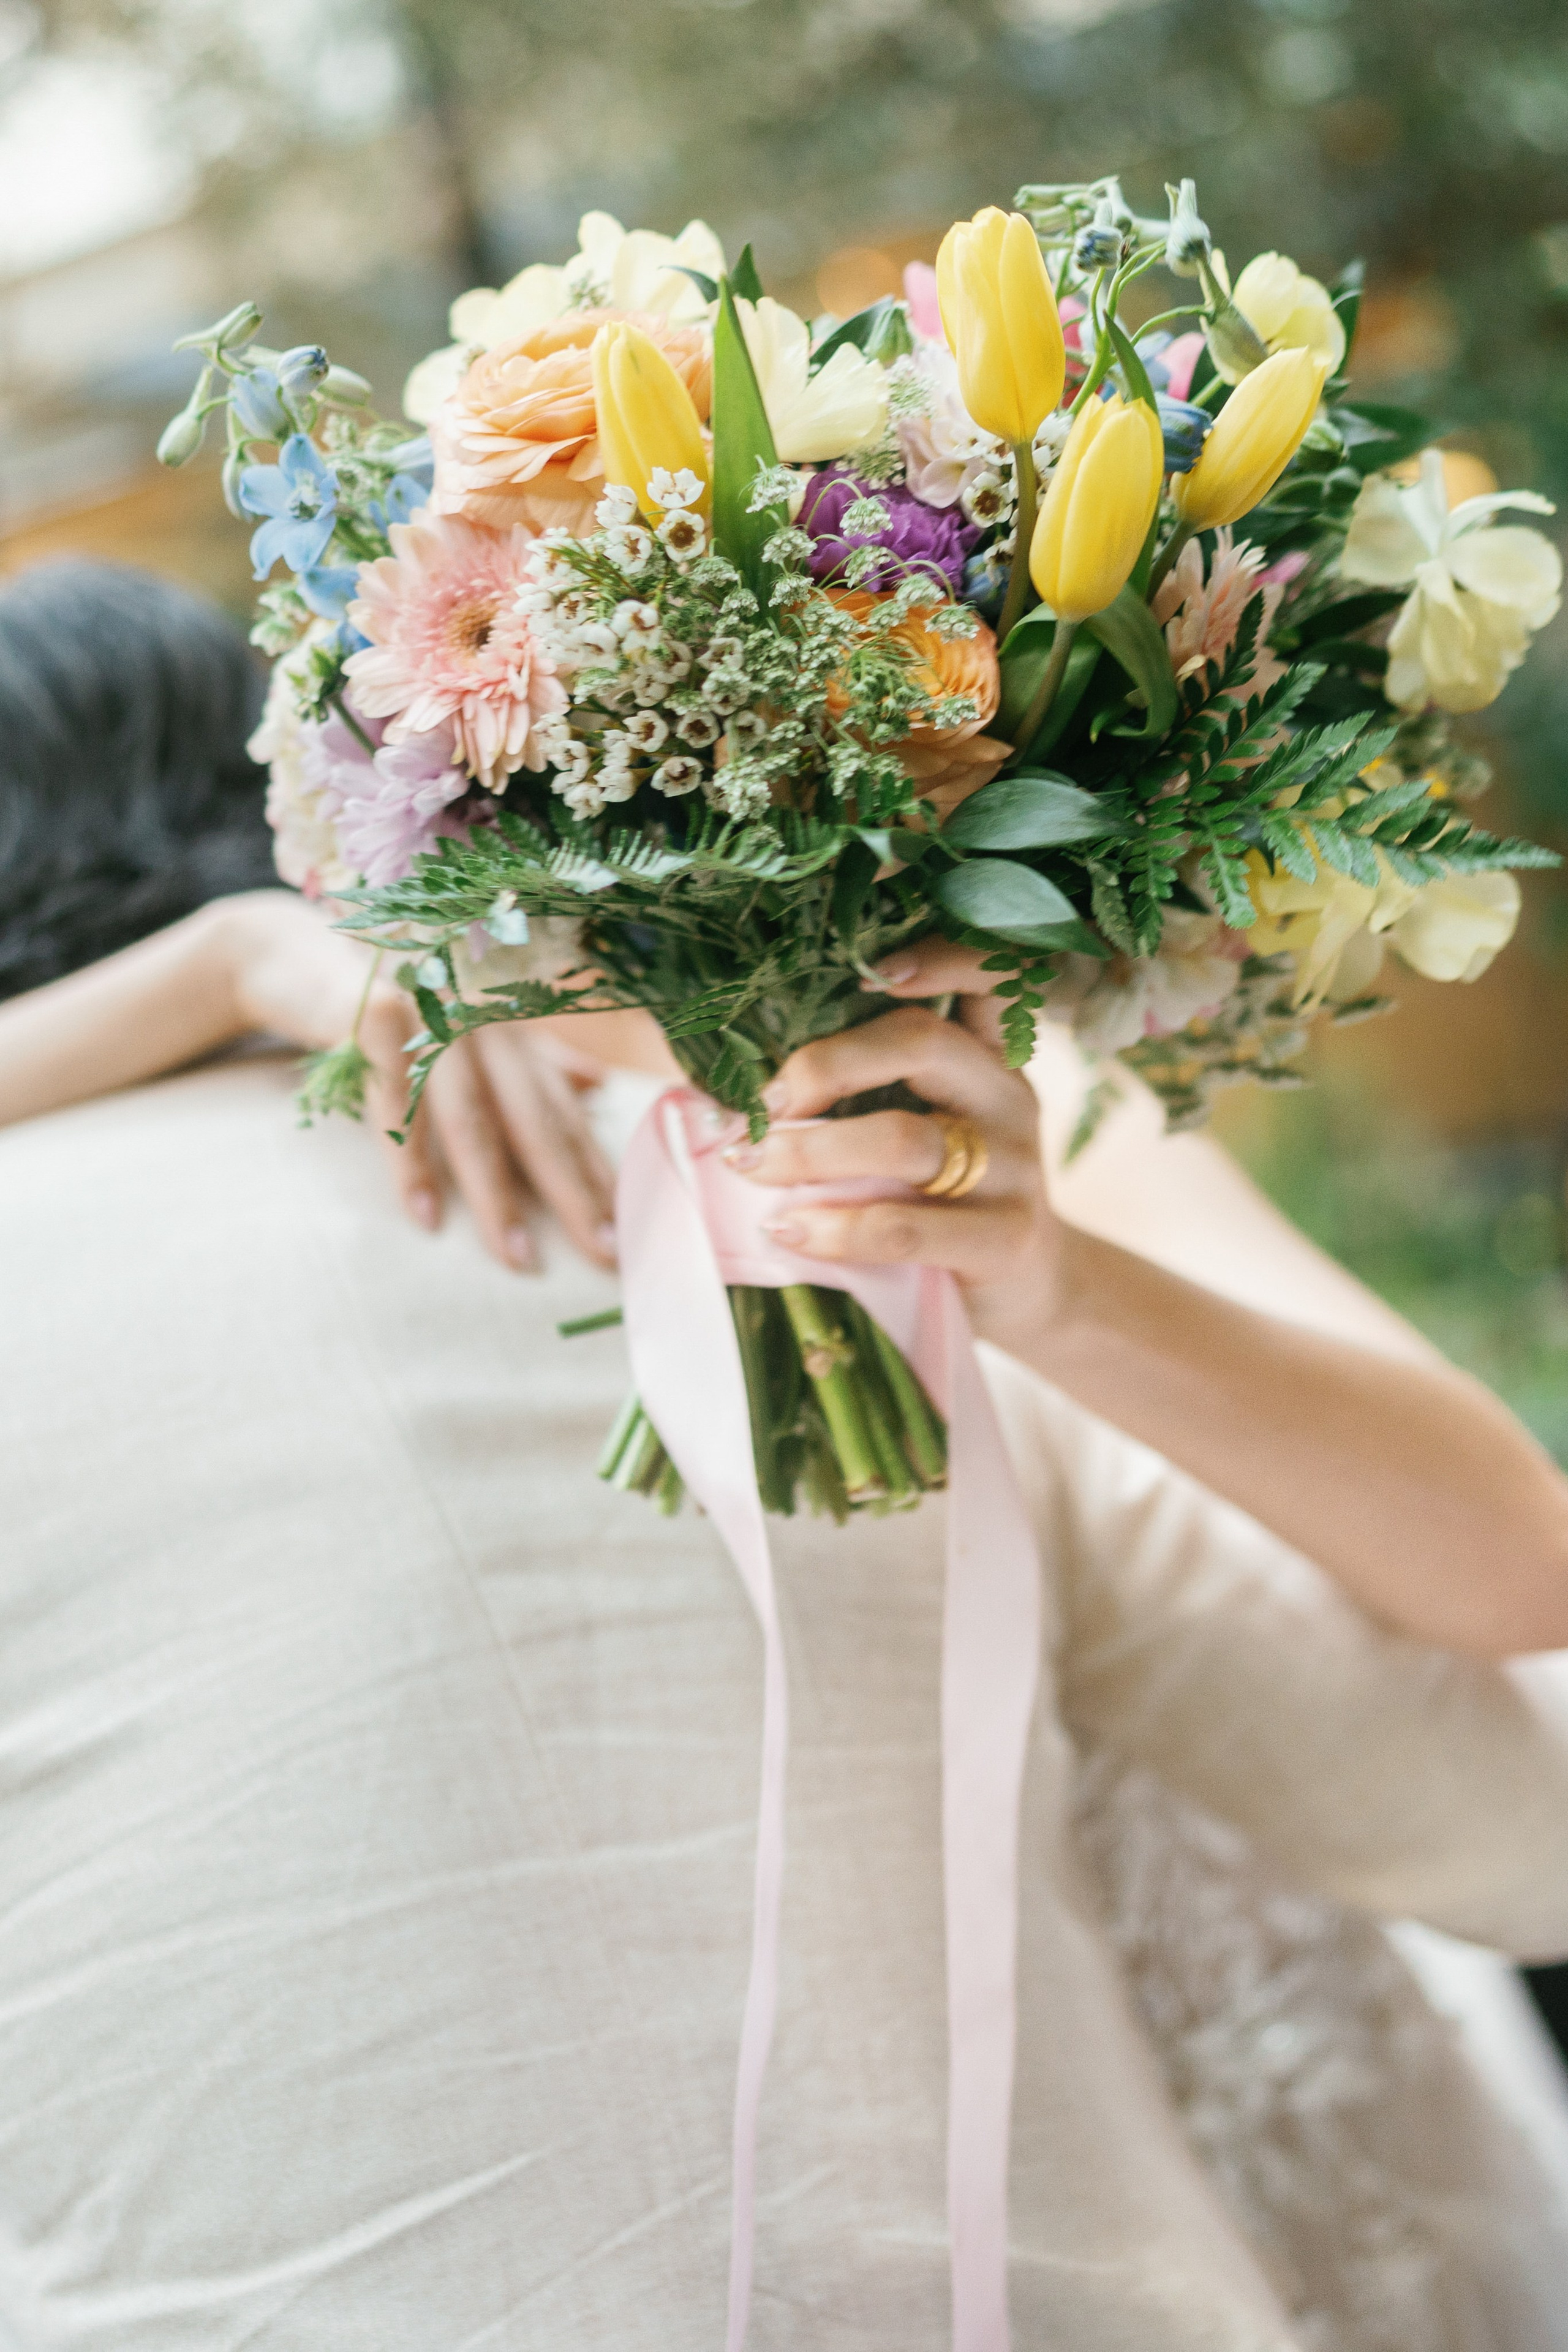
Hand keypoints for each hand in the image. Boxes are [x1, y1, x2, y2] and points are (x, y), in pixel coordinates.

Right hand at [221, 891, 616, 1271]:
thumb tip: (597, 1087)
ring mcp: (430, 1018)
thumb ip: (531, 1061)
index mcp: (512, 1033)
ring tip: (517, 1259)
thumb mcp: (468, 1031)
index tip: (634, 1231)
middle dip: (573, 1194)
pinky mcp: (372, 1020)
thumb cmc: (391, 998)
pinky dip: (410, 1162)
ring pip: (473, 1120)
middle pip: (537, 1121)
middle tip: (605, 1257)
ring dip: (496, 1194)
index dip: (598, 1173)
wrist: (294, 950)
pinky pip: (396, 1104)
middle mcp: (484, 1024)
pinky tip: (424, 1216)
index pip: (565, 1112)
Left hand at [722, 1001, 1058, 1353]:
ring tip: (751, 1166)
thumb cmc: (948, 1199)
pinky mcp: (1003, 1239)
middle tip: (761, 1105)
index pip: (984, 974)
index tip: (864, 970)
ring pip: (904, 1139)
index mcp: (987, 1057)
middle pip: (921, 1042)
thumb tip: (738, 1080)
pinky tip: (787, 1230)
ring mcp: (1013, 1169)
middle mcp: (1006, 1099)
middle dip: (823, 1065)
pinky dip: (834, 1229)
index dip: (934, 956)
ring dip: (809, 1151)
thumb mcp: (927, 1128)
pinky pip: (905, 1226)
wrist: (1031, 1292)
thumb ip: (870, 1092)